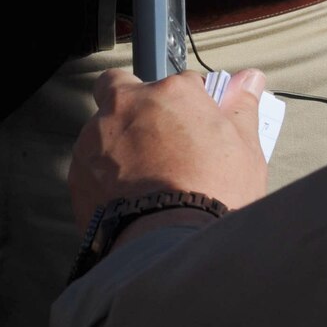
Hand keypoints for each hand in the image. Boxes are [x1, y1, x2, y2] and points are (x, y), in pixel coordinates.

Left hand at [68, 67, 269, 227]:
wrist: (171, 247)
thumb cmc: (214, 196)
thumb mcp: (244, 150)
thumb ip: (240, 108)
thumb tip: (249, 79)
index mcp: (170, 93)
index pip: (180, 84)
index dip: (189, 106)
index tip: (194, 127)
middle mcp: (127, 105)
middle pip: (122, 88)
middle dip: (134, 105)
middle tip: (157, 139)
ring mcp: (96, 137)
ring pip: (102, 128)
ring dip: (117, 143)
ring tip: (144, 181)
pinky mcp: (77, 172)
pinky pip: (89, 165)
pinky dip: (103, 176)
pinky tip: (127, 199)